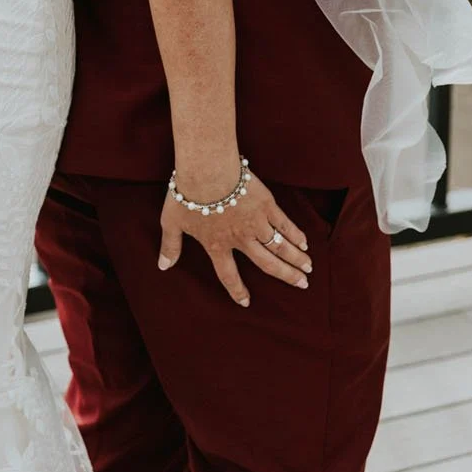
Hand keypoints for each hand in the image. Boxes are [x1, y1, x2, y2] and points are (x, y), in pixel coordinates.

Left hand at [158, 168, 310, 307]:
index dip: (236, 290)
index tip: (246, 302)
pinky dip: (295, 234)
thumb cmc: (187, 194)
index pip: (228, 275)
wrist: (207, 169)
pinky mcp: (266, 205)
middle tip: (302, 285)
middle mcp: (240, 239)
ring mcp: (256, 223)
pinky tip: (305, 242)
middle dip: (285, 276)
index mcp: (218, 245)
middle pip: (267, 264)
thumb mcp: (171, 222)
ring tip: (309, 269)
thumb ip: (170, 245)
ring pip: (280, 247)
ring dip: (296, 259)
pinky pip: (284, 224)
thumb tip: (163, 266)